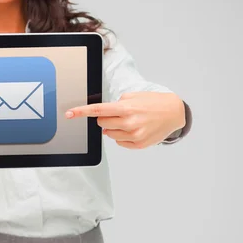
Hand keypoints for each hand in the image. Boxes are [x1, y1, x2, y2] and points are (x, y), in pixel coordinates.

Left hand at [65, 92, 185, 148]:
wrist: (174, 113)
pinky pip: (119, 142)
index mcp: (126, 108)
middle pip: (101, 123)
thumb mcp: (133, 96)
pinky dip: (122, 136)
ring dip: (114, 127)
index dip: (81, 112)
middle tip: (118, 113)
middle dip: (105, 118)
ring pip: (109, 134)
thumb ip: (115, 105)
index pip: (98, 110)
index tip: (69, 114)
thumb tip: (102, 116)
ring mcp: (134, 136)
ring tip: (129, 121)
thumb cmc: (152, 102)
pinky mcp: (139, 145)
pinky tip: (134, 129)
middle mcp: (129, 123)